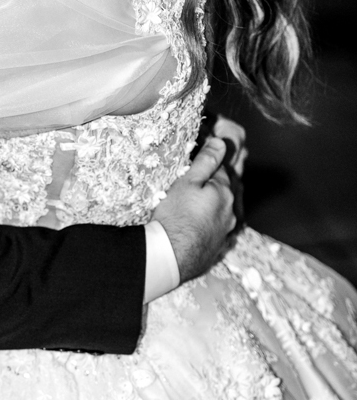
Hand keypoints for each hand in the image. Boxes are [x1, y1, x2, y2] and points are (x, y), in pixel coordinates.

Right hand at [152, 137, 235, 283]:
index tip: (198, 163)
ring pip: (223, 211)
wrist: (169, 256)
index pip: (222, 170)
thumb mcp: (187, 182)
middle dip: (215, 185)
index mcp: (224, 192)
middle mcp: (230, 212)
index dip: (210, 165)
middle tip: (197, 183)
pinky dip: (210, 224)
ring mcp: (225, 232)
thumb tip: (220, 143)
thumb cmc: (175, 216)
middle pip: (226, 191)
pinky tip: (199, 225)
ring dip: (214, 205)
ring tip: (197, 204)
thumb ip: (206, 161)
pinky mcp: (217, 248)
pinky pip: (217, 230)